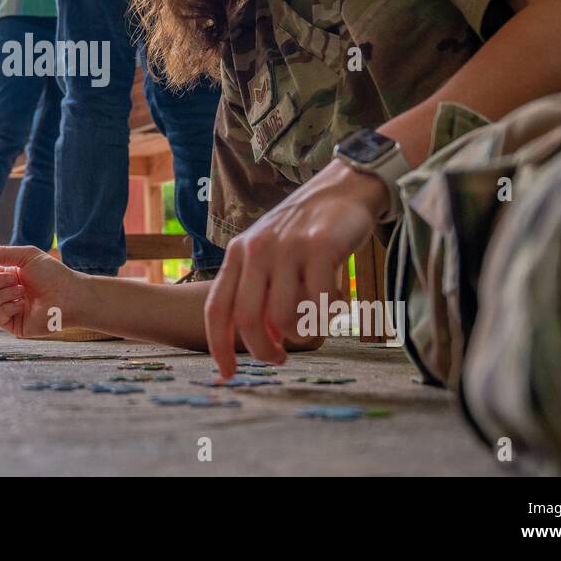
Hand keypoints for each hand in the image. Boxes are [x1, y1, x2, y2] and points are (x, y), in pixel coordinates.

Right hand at [0, 246, 85, 337]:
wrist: (69, 295)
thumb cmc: (52, 274)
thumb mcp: (26, 255)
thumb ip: (1, 254)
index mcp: (8, 276)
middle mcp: (7, 292)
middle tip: (15, 278)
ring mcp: (10, 309)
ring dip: (4, 294)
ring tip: (22, 291)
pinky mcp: (14, 325)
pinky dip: (8, 308)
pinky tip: (22, 304)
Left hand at [204, 159, 387, 376]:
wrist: (343, 187)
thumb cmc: (305, 230)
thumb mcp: (269, 252)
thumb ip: (258, 289)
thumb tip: (262, 339)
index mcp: (239, 253)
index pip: (218, 307)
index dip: (219, 346)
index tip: (229, 373)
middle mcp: (258, 249)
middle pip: (249, 319)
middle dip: (263, 351)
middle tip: (280, 359)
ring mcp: (289, 248)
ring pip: (285, 317)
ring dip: (301, 333)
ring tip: (314, 322)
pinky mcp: (321, 247)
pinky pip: (319, 303)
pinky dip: (326, 317)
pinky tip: (335, 306)